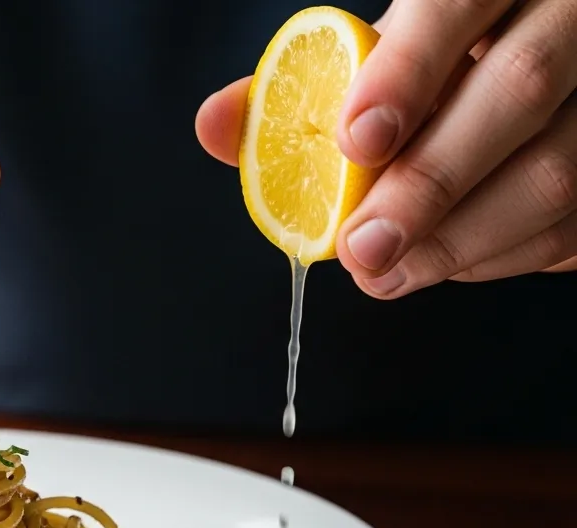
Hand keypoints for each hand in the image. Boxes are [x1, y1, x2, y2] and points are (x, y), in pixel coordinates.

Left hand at [196, 0, 576, 296]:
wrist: (544, 58)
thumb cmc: (445, 59)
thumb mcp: (383, 55)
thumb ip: (298, 91)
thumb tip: (215, 125)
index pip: (458, 1)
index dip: (407, 73)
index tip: (353, 142)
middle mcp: (572, 14)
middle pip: (520, 89)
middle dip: (430, 182)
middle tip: (361, 245)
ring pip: (562, 166)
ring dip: (464, 239)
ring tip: (387, 273)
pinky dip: (507, 255)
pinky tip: (449, 263)